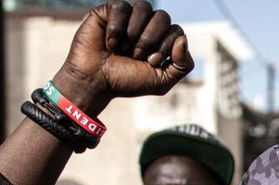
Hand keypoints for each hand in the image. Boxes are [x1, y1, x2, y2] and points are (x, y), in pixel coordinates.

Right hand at [54, 1, 192, 114]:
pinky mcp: (108, 11)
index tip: (151, 61)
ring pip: (144, 7)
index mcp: (161, 39)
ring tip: (122, 48)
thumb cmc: (127, 81)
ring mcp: (128, 16)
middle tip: (136, 55)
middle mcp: (146, 25)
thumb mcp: (161, 81)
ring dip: (134, 32)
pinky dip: (116, 28)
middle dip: (150, 39)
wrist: (95, 82)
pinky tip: (109, 42)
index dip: (165, 46)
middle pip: (163, 17)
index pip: (176, 31)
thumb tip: (183, 38)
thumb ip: (183, 64)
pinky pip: (121, 7)